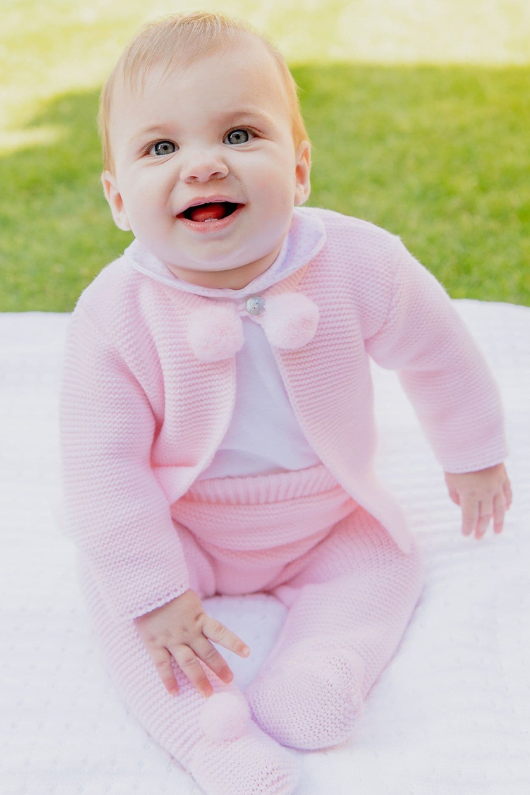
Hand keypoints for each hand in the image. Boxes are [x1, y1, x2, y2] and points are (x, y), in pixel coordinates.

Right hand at [133, 589, 249, 696]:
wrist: (147, 587)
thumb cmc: (169, 592)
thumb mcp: (190, 602)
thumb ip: (197, 617)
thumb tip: (207, 628)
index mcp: (199, 618)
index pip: (220, 632)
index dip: (234, 642)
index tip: (247, 653)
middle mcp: (188, 631)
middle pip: (207, 653)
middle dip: (219, 667)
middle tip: (229, 681)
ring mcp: (171, 639)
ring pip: (188, 663)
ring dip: (198, 679)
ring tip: (207, 694)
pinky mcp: (154, 643)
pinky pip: (162, 665)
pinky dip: (168, 679)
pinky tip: (174, 693)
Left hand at [444, 462, 511, 538]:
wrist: (472, 441)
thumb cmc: (456, 460)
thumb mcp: (449, 478)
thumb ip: (454, 494)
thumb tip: (460, 505)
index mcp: (470, 494)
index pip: (469, 516)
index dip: (468, 527)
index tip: (466, 534)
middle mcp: (485, 492)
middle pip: (485, 515)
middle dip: (481, 527)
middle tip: (479, 537)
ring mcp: (496, 485)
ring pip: (499, 507)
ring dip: (498, 520)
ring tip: (497, 531)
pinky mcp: (502, 476)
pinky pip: (507, 492)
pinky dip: (508, 502)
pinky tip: (508, 509)